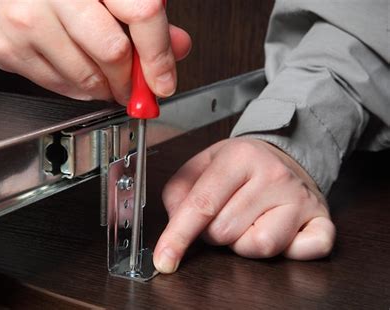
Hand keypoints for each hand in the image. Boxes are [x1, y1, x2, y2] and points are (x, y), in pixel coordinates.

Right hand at [0, 0, 190, 102]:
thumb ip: (144, 18)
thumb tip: (177, 47)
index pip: (143, 12)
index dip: (159, 55)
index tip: (163, 81)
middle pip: (114, 51)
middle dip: (129, 79)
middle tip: (133, 85)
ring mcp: (28, 19)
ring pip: (87, 77)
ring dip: (104, 87)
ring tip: (103, 77)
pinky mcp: (9, 48)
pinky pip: (60, 87)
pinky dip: (78, 90)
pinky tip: (77, 72)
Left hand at [154, 137, 335, 272]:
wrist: (284, 155)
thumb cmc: (240, 165)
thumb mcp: (202, 164)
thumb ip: (179, 191)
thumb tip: (175, 224)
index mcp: (240, 157)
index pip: (202, 204)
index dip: (178, 236)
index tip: (164, 259)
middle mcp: (274, 175)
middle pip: (225, 232)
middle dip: (214, 232)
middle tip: (225, 213)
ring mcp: (300, 198)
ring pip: (258, 246)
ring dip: (244, 243)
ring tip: (248, 222)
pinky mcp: (321, 219)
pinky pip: (305, 251)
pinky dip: (290, 252)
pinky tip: (281, 232)